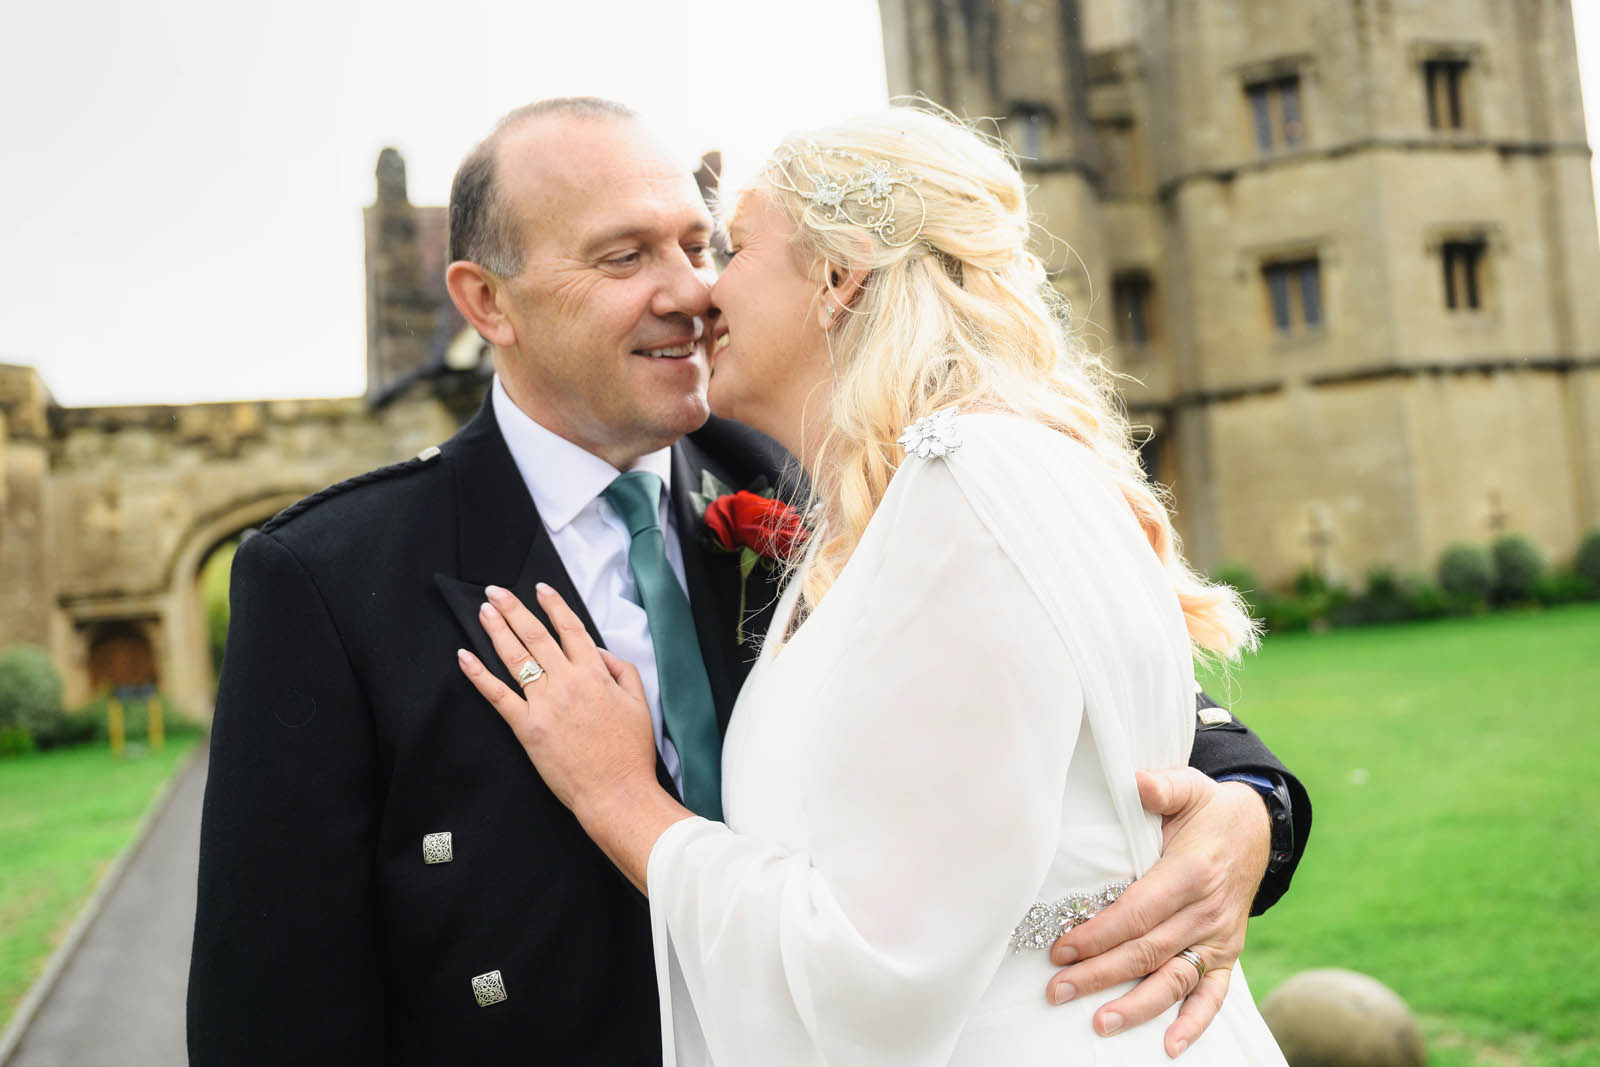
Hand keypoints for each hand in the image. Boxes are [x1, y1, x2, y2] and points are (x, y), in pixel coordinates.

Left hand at [457, 583, 656, 813]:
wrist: (617, 791)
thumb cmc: (630, 752)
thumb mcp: (640, 703)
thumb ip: (621, 670)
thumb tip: (597, 652)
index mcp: (595, 674)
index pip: (570, 629)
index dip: (554, 605)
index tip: (540, 589)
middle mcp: (567, 682)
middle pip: (535, 636)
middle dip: (513, 609)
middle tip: (496, 591)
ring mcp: (544, 704)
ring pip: (515, 658)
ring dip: (497, 630)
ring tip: (484, 611)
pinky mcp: (527, 728)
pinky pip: (498, 696)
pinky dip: (479, 675)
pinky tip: (465, 657)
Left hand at [1045, 767, 1269, 1057]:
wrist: (1256, 830)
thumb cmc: (1208, 810)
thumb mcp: (1189, 788)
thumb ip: (1163, 787)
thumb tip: (1138, 783)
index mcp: (1190, 873)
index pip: (1138, 912)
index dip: (1099, 934)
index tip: (1061, 947)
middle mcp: (1206, 912)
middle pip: (1147, 951)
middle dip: (1100, 974)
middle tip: (1058, 990)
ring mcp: (1217, 937)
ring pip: (1175, 979)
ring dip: (1137, 1006)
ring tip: (1100, 1023)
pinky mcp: (1226, 954)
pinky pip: (1213, 995)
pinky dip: (1195, 1022)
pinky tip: (1170, 1046)